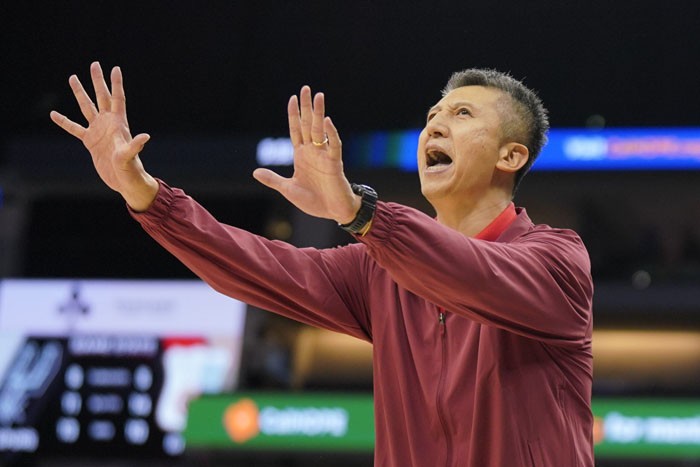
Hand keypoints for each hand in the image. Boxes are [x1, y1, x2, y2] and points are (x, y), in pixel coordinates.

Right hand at [50, 62, 157, 210]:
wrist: (124, 182)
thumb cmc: (130, 170)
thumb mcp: (130, 157)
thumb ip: (135, 146)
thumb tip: (145, 136)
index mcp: (119, 124)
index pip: (118, 99)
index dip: (116, 84)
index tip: (115, 68)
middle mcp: (109, 124)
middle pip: (102, 97)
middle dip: (98, 81)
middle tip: (94, 64)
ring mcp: (98, 132)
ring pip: (87, 108)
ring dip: (80, 93)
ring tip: (73, 77)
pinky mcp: (90, 142)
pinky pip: (74, 128)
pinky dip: (64, 122)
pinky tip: (54, 114)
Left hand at [253, 86, 359, 223]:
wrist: (332, 212)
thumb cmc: (313, 200)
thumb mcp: (288, 189)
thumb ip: (273, 180)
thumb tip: (255, 172)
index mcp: (301, 155)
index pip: (296, 130)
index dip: (294, 115)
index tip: (292, 98)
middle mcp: (313, 151)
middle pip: (308, 124)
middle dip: (307, 106)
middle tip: (306, 88)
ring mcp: (324, 155)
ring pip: (320, 130)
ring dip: (319, 112)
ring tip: (319, 96)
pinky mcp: (335, 163)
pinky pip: (333, 145)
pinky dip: (330, 134)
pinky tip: (326, 121)